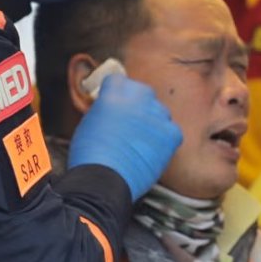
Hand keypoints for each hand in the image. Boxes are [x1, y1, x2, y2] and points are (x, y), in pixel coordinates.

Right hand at [68, 74, 182, 200]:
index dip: (117, 92)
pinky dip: (165, 139)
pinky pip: (171, 130)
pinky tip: (152, 150)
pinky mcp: (171, 133)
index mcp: (113, 95)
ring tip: (140, 141)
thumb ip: (105, 108)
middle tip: (131, 122)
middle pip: (143, 91)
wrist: (104, 181)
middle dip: (138, 103)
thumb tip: (112, 108)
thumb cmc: (90, 157)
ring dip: (152, 121)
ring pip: (159, 111)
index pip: (119, 80)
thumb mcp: (89, 123)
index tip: (117, 102)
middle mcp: (137, 100)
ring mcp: (156, 116)